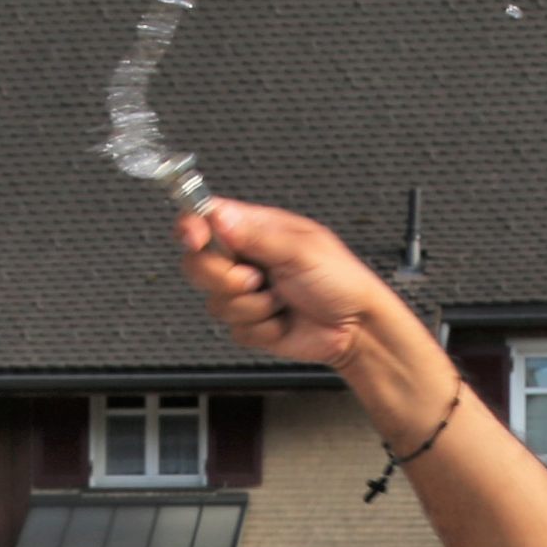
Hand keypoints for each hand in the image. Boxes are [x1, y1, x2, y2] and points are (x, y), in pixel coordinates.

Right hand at [178, 201, 407, 375]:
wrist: (354, 328)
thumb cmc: (341, 280)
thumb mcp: (301, 249)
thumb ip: (257, 235)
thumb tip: (219, 218)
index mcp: (256, 230)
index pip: (206, 219)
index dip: (192, 227)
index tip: (194, 238)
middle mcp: (246, 259)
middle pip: (197, 264)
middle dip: (224, 277)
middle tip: (256, 279)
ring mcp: (245, 292)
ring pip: (215, 302)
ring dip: (252, 306)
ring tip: (281, 300)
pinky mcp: (249, 323)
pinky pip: (233, 329)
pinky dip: (260, 328)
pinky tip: (282, 320)